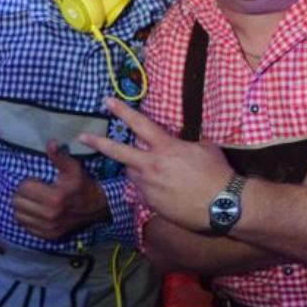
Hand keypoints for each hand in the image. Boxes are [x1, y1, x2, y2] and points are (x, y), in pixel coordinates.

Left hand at [12, 141, 109, 239]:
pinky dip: (27, 218)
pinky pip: (26, 226)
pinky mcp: (48, 235)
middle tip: (32, 191)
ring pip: (19, 215)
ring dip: (22, 206)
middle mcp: (50, 215)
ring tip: (32, 201)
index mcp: (55, 197)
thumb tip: (50, 142)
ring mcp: (48, 227)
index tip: (35, 181)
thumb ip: (59, 156)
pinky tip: (36, 211)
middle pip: (17, 202)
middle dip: (22, 194)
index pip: (24, 188)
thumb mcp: (73, 168)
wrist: (96, 207)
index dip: (27, 182)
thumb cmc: (82, 185)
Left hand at [80, 97, 232, 231]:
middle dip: (98, 143)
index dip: (121, 110)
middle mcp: (152, 166)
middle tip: (82, 137)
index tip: (106, 101)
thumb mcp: (204, 148)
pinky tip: (166, 192)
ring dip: (137, 170)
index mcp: (166, 147)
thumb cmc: (218, 173)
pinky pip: (143, 193)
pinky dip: (149, 189)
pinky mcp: (152, 205)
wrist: (223, 205)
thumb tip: (180, 142)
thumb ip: (184, 143)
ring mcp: (149, 187)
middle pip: (118, 152)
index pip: (139, 124)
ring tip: (156, 174)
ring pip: (132, 174)